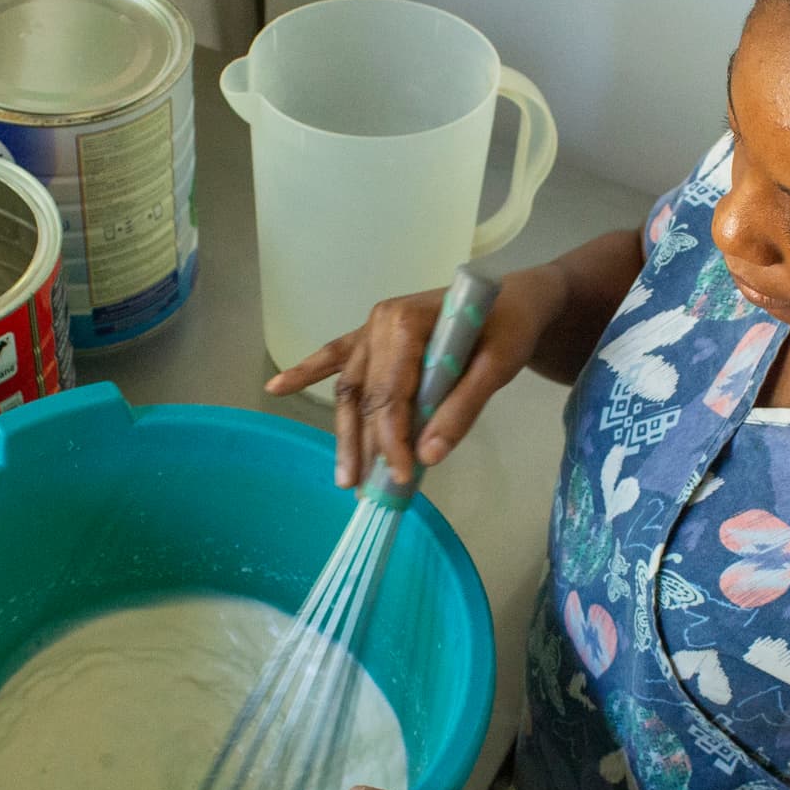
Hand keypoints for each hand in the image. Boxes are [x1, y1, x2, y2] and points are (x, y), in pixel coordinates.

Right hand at [266, 266, 568, 487]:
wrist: (514, 298)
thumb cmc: (509, 327)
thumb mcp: (498, 366)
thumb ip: (462, 408)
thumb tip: (429, 457)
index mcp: (407, 323)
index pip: (390, 393)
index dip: (392, 439)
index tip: (403, 477)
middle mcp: (381, 322)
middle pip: (363, 395)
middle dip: (363, 446)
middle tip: (363, 491)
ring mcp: (372, 329)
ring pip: (349, 389)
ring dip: (343, 432)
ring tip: (343, 477)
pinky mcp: (372, 337)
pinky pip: (335, 356)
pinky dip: (305, 371)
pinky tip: (275, 387)